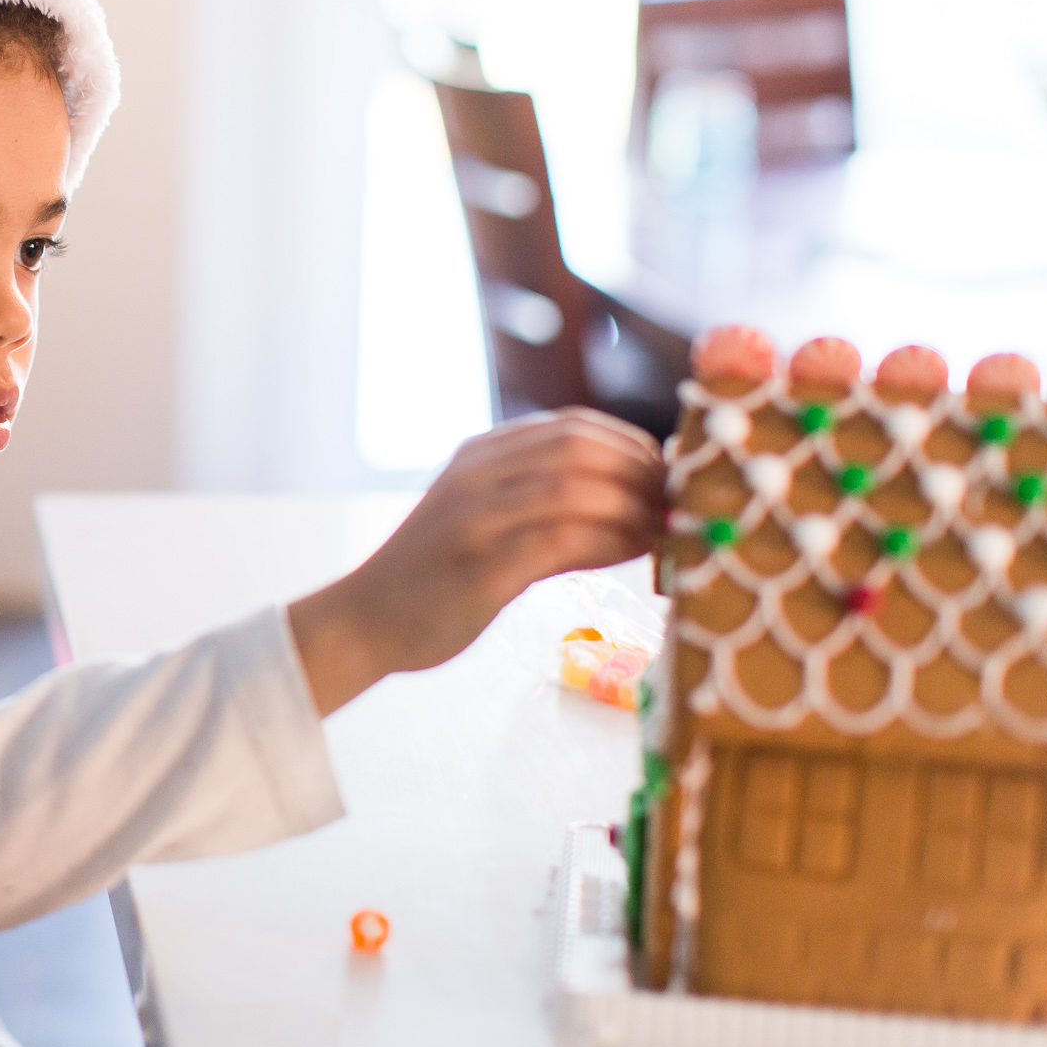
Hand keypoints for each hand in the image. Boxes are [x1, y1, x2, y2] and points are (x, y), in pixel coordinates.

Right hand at [288, 408, 664, 715]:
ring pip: (575, 487)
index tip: (672, 478)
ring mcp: (474, 518)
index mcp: (480, 454)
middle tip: (682, 507)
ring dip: (634, 507)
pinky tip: (635, 555)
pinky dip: (610, 541)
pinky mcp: (479, 568)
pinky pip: (559, 540)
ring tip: (666, 534)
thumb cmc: (437, 577)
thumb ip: (551, 506)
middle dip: (644, 473)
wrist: (364, 621)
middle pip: (581, 448)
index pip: (574, 426)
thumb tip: (642, 509)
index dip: (635, 445)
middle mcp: (476, 474)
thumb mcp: (489, 520)